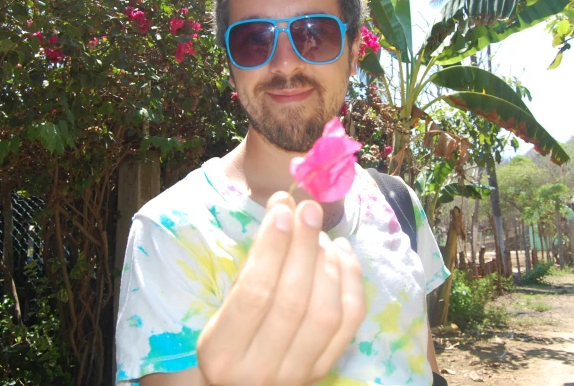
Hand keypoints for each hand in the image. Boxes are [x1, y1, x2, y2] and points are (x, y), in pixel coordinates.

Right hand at [196, 192, 366, 385]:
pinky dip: (350, 279)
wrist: (245, 385)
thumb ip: (254, 261)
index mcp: (222, 350)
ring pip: (326, 313)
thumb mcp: (226, 304)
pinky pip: (350, 321)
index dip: (271, 248)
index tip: (282, 210)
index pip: (253, 293)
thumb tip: (284, 205)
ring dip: (327, 263)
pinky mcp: (325, 369)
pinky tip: (340, 251)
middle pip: (293, 301)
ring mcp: (297, 374)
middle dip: (304, 247)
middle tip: (308, 210)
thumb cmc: (231, 335)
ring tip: (320, 234)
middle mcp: (259, 370)